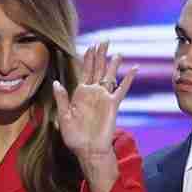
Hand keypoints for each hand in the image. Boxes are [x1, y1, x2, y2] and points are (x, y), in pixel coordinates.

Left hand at [52, 41, 135, 162]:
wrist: (89, 150)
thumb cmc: (75, 137)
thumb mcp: (64, 117)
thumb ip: (62, 99)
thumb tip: (56, 82)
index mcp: (80, 94)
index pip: (85, 71)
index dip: (88, 58)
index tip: (90, 46)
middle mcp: (93, 93)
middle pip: (98, 69)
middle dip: (100, 55)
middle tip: (104, 41)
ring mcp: (104, 98)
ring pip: (110, 76)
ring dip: (113, 63)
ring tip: (117, 51)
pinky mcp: (113, 105)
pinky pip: (122, 89)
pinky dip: (128, 78)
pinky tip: (135, 68)